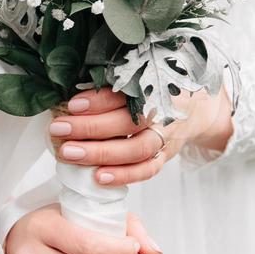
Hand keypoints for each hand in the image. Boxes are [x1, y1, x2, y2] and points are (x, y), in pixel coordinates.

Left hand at [49, 86, 233, 186]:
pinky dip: (123, 176)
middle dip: (90, 127)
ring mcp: (166, 137)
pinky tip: (98, 178)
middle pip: (128, 122)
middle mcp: (162, 111)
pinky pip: (147, 170)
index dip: (99, 100)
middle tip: (59, 130)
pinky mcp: (165, 156)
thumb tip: (69, 88)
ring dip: (101, 154)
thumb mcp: (141, 75)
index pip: (125, 93)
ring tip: (69, 154)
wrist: (195, 106)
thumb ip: (111, 81)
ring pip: (136, 150)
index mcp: (154, 86)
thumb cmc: (155, 88)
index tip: (72, 105)